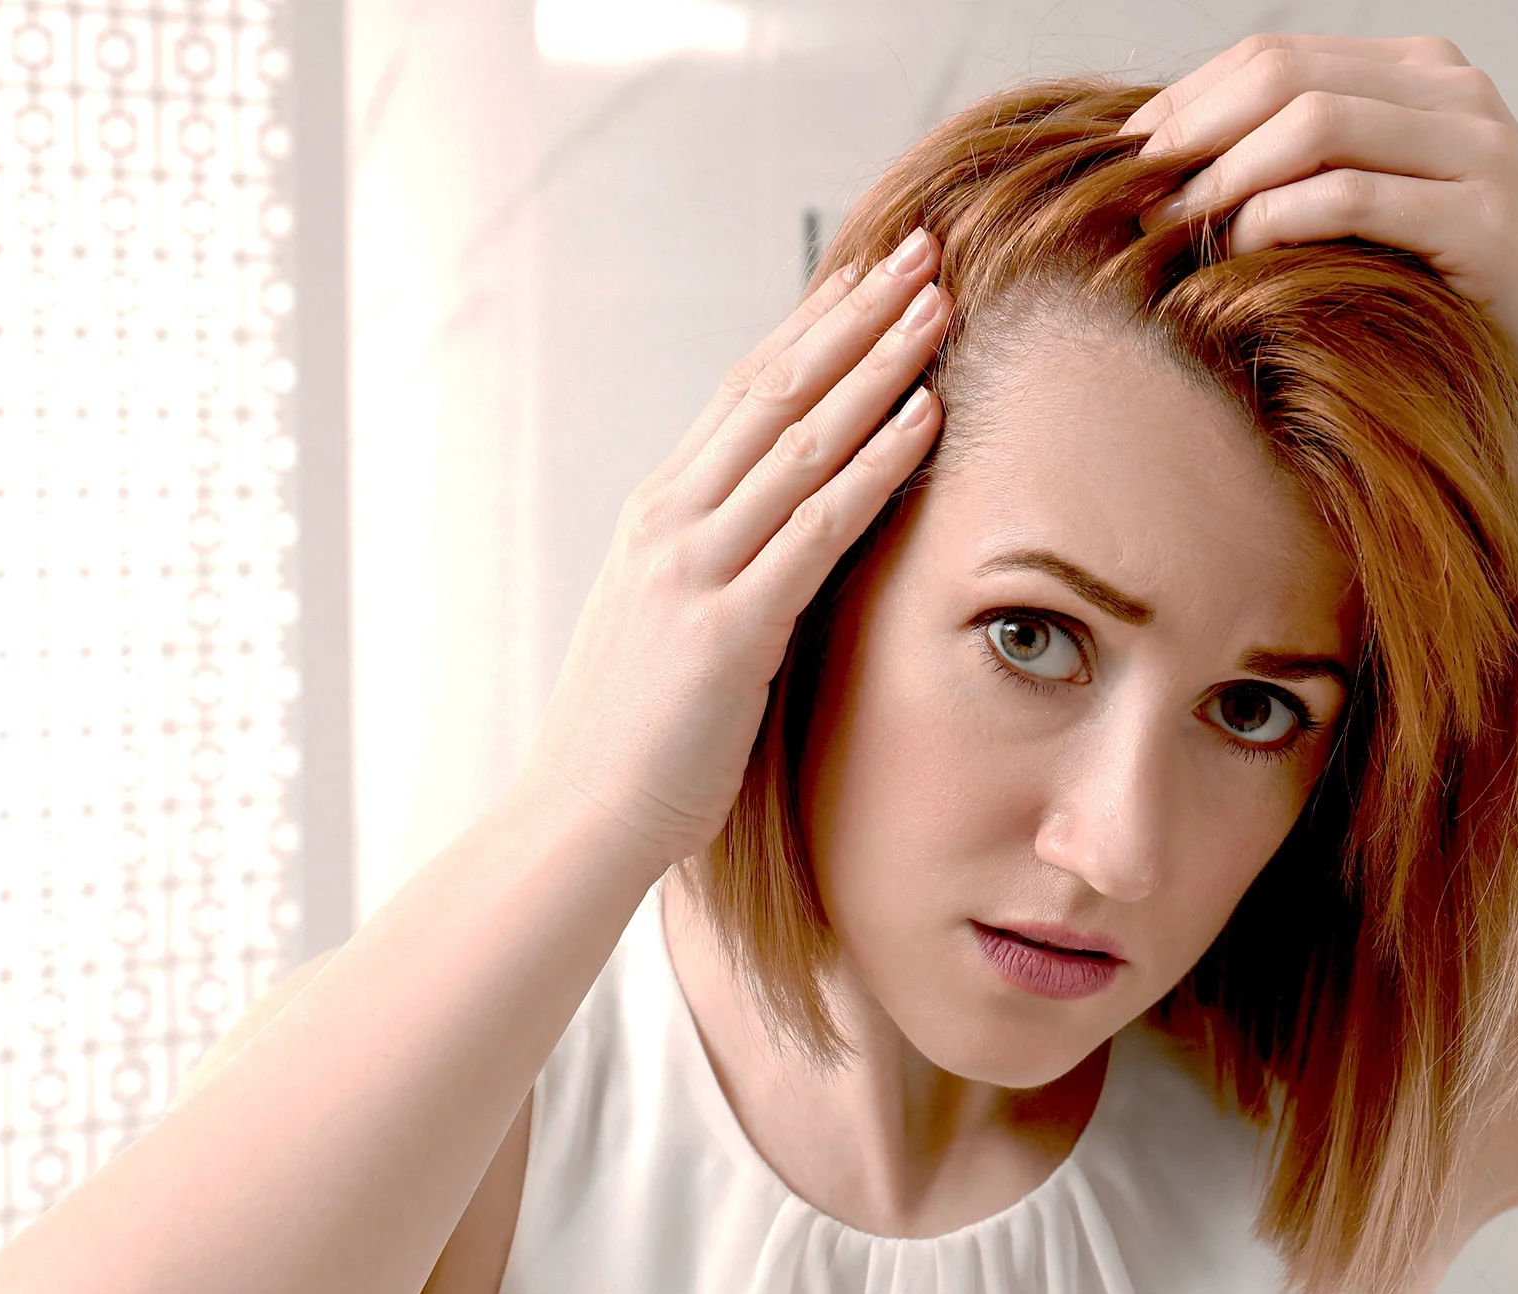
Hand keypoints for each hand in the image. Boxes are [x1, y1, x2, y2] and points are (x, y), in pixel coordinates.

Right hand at [516, 230, 951, 872]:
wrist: (580, 819)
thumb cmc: (639, 734)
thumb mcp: (674, 620)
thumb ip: (723, 564)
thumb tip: (782, 531)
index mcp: (659, 512)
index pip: (744, 392)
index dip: (812, 326)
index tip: (869, 274)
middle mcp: (671, 520)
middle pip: (775, 388)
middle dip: (854, 313)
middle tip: (920, 250)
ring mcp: (695, 569)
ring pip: (799, 439)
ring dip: (876, 364)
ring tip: (938, 305)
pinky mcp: (728, 629)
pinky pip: (816, 527)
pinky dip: (874, 463)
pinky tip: (926, 416)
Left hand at [1125, 34, 1517, 426]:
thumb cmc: (1483, 290)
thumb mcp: (1397, 210)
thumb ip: (1320, 176)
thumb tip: (1185, 184)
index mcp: (1422, 73)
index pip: (1275, 55)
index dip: (1188, 99)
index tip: (1126, 159)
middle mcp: (1450, 91)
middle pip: (1282, 73)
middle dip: (1191, 129)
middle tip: (1130, 190)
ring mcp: (1474, 147)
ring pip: (1313, 121)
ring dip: (1224, 173)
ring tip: (1173, 225)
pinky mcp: (1484, 218)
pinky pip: (1354, 196)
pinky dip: (1280, 218)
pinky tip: (1239, 252)